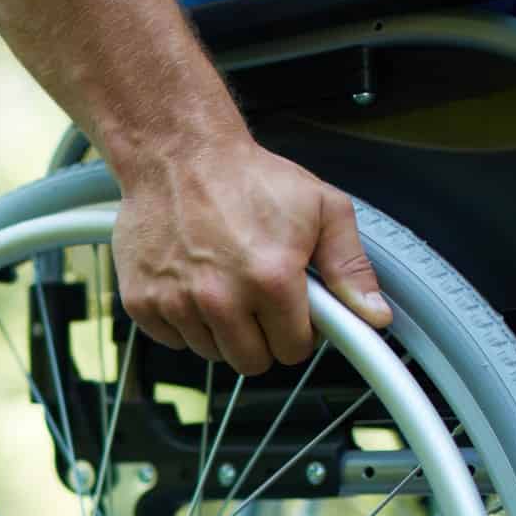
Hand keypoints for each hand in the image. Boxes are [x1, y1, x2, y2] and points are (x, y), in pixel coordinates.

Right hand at [111, 138, 391, 374]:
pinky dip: (183, 321)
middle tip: (258, 301)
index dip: (297, 333)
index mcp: (270, 279)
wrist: (178, 153)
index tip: (292, 314)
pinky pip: (171, 339)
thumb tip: (373, 316)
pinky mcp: (142, 302)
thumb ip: (350, 267)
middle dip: (261, 339)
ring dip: (221, 330)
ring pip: (210, 353)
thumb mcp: (322, 208)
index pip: (292, 350)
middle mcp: (220, 297)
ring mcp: (176, 302)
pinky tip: (191, 285)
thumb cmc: (247, 177)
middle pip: (251, 362)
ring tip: (223, 284)